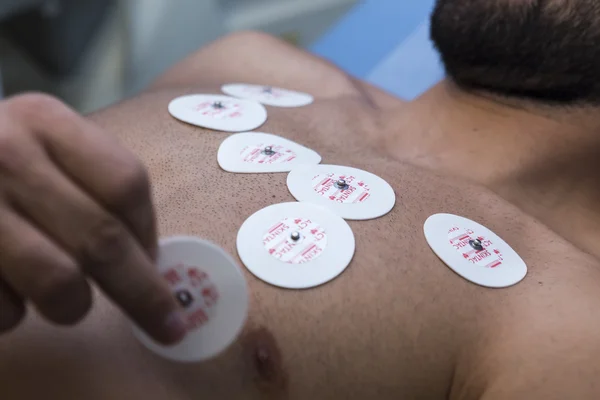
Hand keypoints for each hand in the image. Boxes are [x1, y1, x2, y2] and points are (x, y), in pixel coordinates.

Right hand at [0, 93, 186, 343]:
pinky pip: (5, 309)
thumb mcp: (40, 141)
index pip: (126, 183)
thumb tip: (147, 257)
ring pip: (58, 282)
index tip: (156, 260)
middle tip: (168, 324)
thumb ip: (92, 182)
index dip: (148, 232)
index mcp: (44, 121)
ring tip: (67, 299)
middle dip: (144, 294)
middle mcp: (6, 156)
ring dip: (75, 305)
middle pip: (102, 239)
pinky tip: (7, 289)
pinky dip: (16, 314)